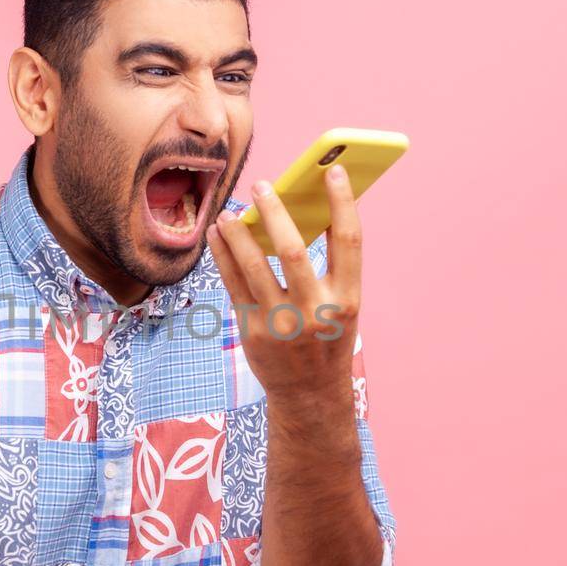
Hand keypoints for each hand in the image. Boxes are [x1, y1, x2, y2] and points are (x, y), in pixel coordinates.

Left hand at [206, 164, 361, 407]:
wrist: (310, 394)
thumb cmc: (326, 338)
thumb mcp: (341, 306)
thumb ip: (328, 267)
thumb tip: (299, 213)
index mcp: (347, 300)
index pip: (349, 241)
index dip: (342, 203)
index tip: (332, 171)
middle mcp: (316, 311)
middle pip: (294, 249)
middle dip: (275, 213)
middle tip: (261, 185)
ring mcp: (282, 323)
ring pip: (255, 266)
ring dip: (239, 233)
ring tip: (229, 211)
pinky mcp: (252, 332)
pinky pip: (233, 284)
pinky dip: (223, 255)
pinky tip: (217, 235)